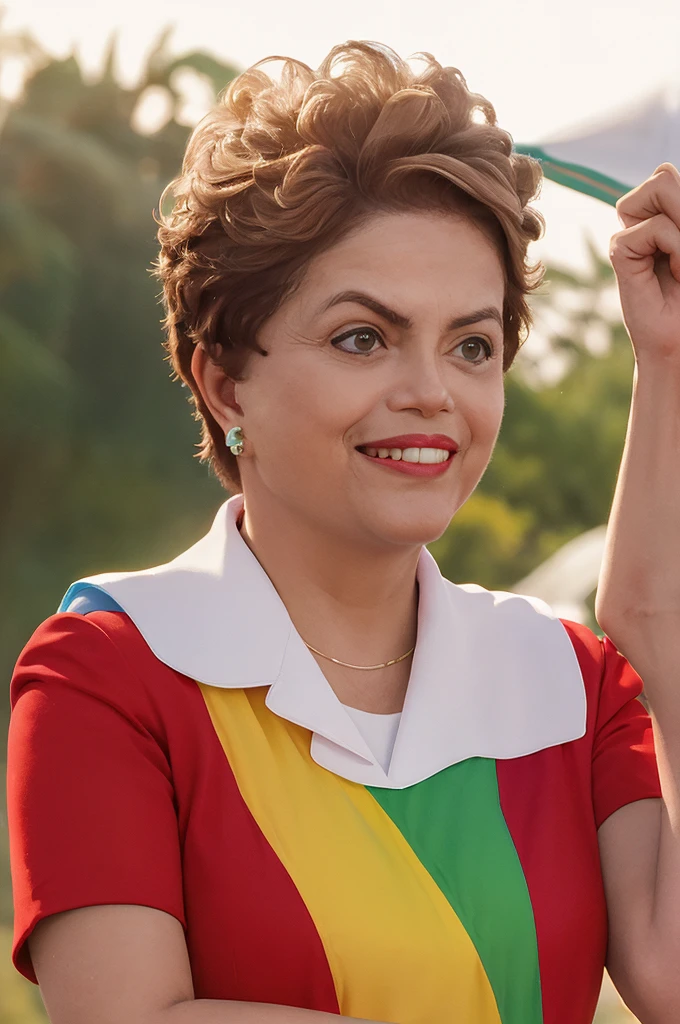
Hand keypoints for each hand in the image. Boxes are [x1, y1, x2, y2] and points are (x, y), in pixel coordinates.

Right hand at [608, 162, 679, 363]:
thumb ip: (679, 209)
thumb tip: (662, 175)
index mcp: (665, 216)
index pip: (667, 176)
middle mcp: (644, 222)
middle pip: (662, 176)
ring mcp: (629, 237)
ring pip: (656, 190)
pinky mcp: (619, 253)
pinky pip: (651, 228)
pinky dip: (674, 247)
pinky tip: (672, 273)